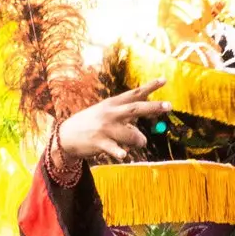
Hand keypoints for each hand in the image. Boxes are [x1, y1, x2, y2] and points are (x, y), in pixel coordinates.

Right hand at [56, 79, 170, 162]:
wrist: (65, 135)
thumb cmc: (92, 123)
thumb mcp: (108, 113)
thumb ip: (129, 114)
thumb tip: (152, 114)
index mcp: (113, 104)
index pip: (134, 94)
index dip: (149, 87)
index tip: (164, 80)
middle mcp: (110, 114)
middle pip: (135, 109)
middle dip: (153, 107)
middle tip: (169, 105)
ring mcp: (105, 128)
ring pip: (132, 135)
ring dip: (139, 141)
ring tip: (137, 144)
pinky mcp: (99, 142)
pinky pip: (115, 148)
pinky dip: (121, 152)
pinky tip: (123, 155)